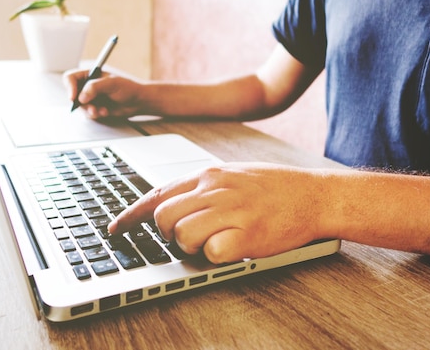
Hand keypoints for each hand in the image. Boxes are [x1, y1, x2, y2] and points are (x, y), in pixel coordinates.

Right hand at [63, 69, 143, 118]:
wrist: (137, 101)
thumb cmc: (128, 88)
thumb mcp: (112, 83)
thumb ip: (95, 87)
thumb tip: (81, 97)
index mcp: (90, 74)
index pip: (71, 78)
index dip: (70, 87)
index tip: (73, 97)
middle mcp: (88, 85)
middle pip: (73, 94)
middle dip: (81, 103)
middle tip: (91, 107)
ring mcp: (91, 97)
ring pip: (80, 106)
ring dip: (90, 110)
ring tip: (101, 110)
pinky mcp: (95, 107)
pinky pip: (88, 113)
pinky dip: (95, 114)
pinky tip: (105, 112)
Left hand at [108, 162, 328, 263]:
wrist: (314, 194)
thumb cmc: (275, 186)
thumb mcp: (233, 174)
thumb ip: (201, 186)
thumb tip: (169, 203)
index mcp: (209, 174)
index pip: (158, 194)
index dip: (132, 214)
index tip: (116, 229)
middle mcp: (216, 189)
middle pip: (164, 217)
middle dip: (169, 234)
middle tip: (189, 236)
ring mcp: (231, 211)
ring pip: (183, 235)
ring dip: (193, 246)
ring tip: (215, 241)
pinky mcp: (247, 235)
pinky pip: (211, 252)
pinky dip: (216, 256)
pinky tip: (232, 247)